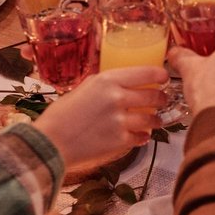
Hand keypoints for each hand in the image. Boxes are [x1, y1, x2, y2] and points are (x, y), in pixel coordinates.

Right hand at [31, 67, 169, 167]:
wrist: (51, 142)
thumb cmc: (62, 114)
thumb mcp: (84, 87)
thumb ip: (106, 84)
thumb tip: (125, 82)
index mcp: (107, 80)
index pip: (146, 72)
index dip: (160, 74)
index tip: (163, 77)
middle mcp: (117, 98)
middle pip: (154, 96)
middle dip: (161, 98)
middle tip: (161, 99)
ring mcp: (120, 121)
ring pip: (152, 118)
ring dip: (156, 119)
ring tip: (154, 120)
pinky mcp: (120, 141)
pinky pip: (142, 137)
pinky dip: (143, 136)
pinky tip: (140, 135)